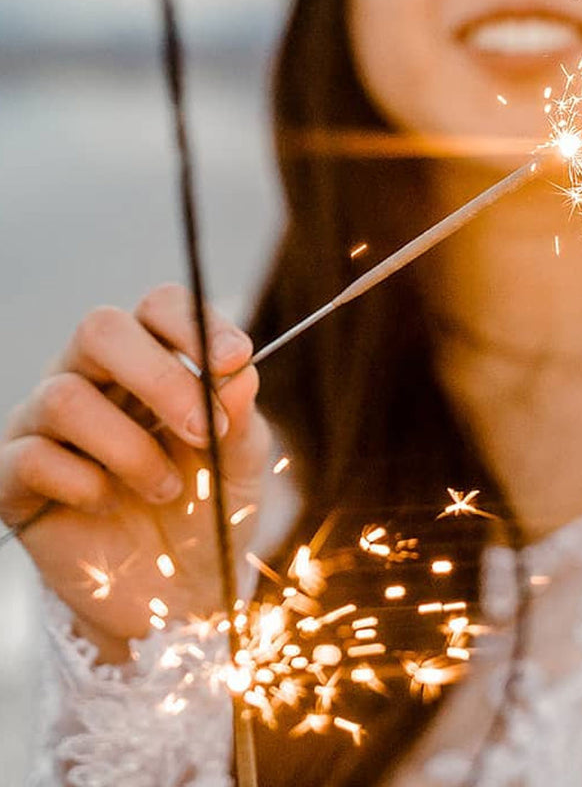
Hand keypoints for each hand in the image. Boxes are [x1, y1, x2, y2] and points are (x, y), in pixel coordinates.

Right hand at [0, 283, 270, 659]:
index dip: (195, 323)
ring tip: (165, 488)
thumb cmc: (210, 506)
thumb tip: (239, 371)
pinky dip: (84, 483)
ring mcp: (46, 423)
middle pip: (100, 328)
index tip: (236, 359)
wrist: (178, 593)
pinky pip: (32, 455)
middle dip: (161, 378)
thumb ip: (241, 414)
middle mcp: (92, 377)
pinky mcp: (13, 476)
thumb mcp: (241, 460)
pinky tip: (110, 504)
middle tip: (204, 432)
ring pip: (64, 396)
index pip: (159, 305)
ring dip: (130, 447)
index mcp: (153, 358)